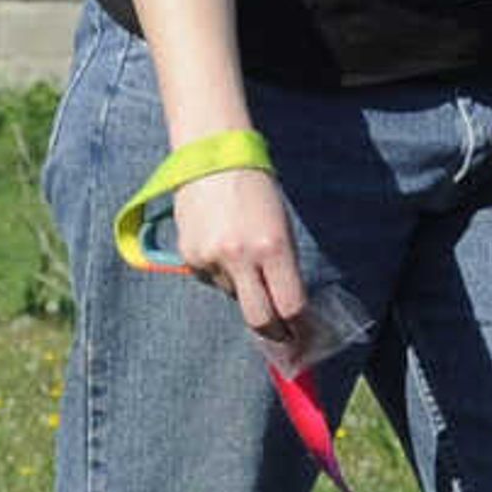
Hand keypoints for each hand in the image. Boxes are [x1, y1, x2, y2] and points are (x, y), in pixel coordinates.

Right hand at [172, 164, 305, 343]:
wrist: (212, 156)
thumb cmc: (256, 188)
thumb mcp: (282, 226)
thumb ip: (284, 267)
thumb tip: (287, 307)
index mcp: (273, 245)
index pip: (290, 305)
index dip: (299, 326)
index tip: (303, 334)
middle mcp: (241, 256)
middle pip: (260, 319)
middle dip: (273, 332)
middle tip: (281, 334)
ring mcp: (211, 258)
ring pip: (233, 296)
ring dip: (243, 288)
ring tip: (242, 253)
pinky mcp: (189, 256)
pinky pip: (211, 280)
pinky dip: (220, 272)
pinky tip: (221, 244)